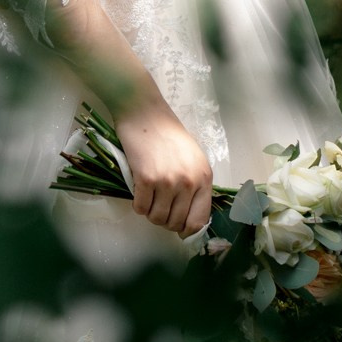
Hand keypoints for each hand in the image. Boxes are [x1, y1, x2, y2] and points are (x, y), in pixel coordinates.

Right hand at [116, 104, 213, 236]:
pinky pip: (140, 207)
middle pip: (176, 222)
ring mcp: (167, 181)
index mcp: (204, 177)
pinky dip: (137, 204)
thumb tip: (188, 216)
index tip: (179, 229)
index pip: (199, 219)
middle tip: (158, 208)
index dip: (187, 230)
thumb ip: (194, 184)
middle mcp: (188, 181)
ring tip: (148, 200)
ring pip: (157, 218)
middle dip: (165, 221)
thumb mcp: (192, 157)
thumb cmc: (167, 132)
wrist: (144, 111)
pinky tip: (138, 193)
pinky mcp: (145, 178)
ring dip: (150, 214)